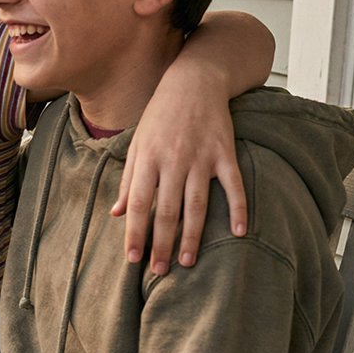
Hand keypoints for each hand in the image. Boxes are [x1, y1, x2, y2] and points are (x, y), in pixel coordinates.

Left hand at [113, 78, 246, 274]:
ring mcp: (201, 158)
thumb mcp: (137, 143)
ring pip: (196, 205)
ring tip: (186, 262)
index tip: (133, 259)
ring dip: (192, 236)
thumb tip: (115, 213)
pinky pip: (233, 186)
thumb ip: (128, 179)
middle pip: (167, 210)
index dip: (135, 233)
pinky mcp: (225, 153)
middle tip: (160, 271)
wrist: (194, 81)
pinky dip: (238, 209)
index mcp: (148, 159)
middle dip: (162, 243)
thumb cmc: (160, 115)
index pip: (137, 203)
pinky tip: (238, 233)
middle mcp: (173, 160)